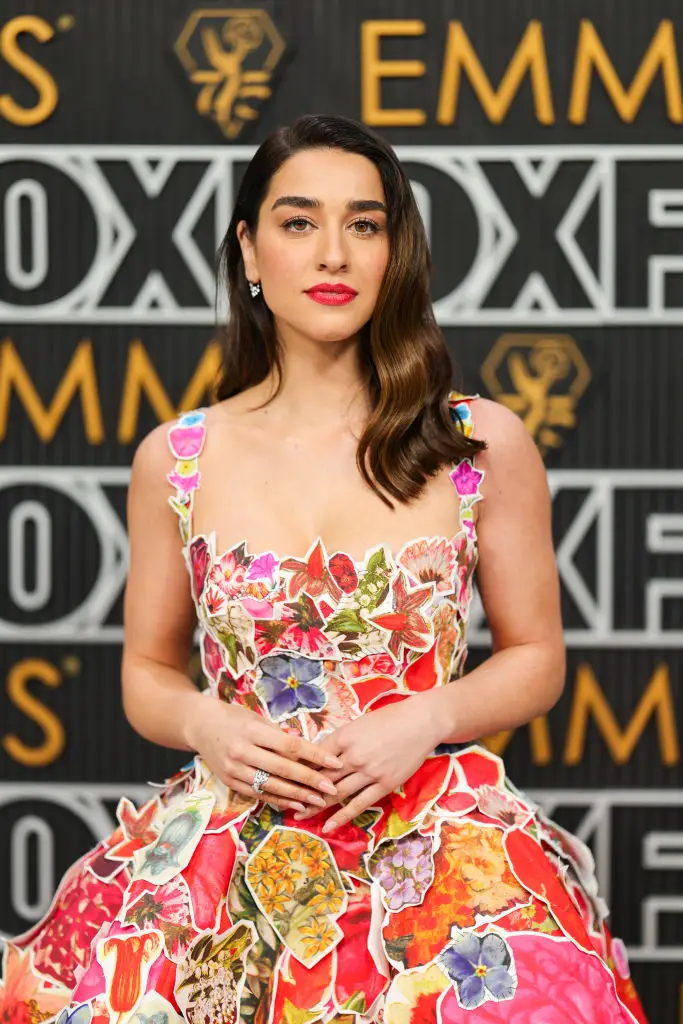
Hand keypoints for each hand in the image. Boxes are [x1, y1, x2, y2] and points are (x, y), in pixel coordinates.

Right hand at [185, 698, 342, 812]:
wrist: (200, 726)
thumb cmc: (234, 718)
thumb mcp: (257, 718)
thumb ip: (280, 735)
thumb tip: (307, 750)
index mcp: (253, 731)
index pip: (290, 745)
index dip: (314, 756)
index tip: (335, 763)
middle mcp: (242, 752)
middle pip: (283, 769)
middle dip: (310, 781)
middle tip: (332, 789)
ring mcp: (234, 770)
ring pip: (271, 786)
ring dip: (297, 795)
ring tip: (318, 801)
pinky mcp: (229, 782)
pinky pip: (258, 794)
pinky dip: (277, 800)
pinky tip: (295, 804)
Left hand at [294, 694, 442, 831]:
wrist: (420, 722)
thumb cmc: (389, 718)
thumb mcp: (359, 723)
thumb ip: (340, 740)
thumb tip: (320, 753)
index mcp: (344, 736)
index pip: (315, 756)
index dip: (299, 768)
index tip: (285, 778)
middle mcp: (353, 755)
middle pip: (321, 777)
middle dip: (302, 790)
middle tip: (284, 801)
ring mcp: (369, 771)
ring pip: (337, 793)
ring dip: (317, 806)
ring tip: (300, 816)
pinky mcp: (384, 784)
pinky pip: (358, 804)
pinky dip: (342, 817)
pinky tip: (328, 826)